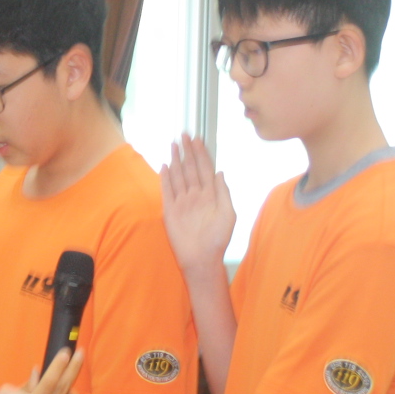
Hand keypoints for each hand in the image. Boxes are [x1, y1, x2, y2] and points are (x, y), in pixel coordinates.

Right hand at [160, 134, 233, 273]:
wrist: (201, 259)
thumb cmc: (218, 239)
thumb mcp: (228, 215)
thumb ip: (223, 193)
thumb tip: (220, 172)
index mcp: (210, 195)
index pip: (205, 168)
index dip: (201, 153)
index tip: (198, 139)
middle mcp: (195, 195)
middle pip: (190, 168)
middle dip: (187, 151)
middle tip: (184, 134)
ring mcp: (182, 201)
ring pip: (178, 175)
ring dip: (176, 159)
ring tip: (173, 144)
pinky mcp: (170, 210)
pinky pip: (167, 190)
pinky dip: (165, 178)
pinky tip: (165, 165)